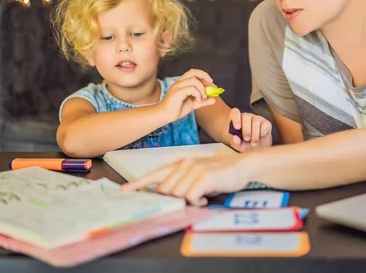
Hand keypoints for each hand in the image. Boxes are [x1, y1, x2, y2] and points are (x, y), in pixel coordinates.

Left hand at [121, 155, 250, 205]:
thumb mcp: (198, 174)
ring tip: (201, 197)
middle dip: (173, 200)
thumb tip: (169, 196)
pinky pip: (191, 197)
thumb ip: (182, 182)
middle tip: (190, 200)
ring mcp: (193, 170)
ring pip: (177, 194)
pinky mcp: (203, 177)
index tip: (124, 191)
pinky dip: (197, 202)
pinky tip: (206, 198)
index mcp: (180, 164)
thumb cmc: (220, 172)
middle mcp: (184, 165)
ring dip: (188, 201)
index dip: (138, 184)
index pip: (154, 174)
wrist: (242, 166)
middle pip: (165, 190)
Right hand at [160, 69, 216, 121]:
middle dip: (204, 76)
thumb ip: (203, 101)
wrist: (165, 115)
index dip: (204, 76)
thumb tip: (214, 100)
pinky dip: (198, 94)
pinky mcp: (177, 92)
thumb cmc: (177, 109)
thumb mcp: (193, 104)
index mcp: (182, 83)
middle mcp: (179, 82)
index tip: (212, 83)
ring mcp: (177, 86)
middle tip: (211, 84)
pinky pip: (191, 88)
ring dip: (202, 89)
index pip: (194, 73)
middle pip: (193, 72)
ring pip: (194, 80)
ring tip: (203, 98)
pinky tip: (198, 101)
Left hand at [228, 108, 272, 151]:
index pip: (235, 112)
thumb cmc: (245, 144)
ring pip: (256, 121)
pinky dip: (263, 132)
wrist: (258, 148)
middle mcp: (247, 117)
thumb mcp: (239, 145)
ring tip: (253, 143)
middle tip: (247, 139)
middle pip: (246, 116)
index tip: (237, 128)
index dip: (235, 118)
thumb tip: (235, 138)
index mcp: (237, 119)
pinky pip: (265, 124)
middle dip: (246, 129)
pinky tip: (261, 137)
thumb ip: (235, 142)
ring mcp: (257, 118)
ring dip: (254, 134)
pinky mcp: (266, 122)